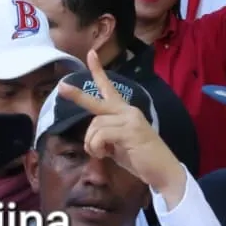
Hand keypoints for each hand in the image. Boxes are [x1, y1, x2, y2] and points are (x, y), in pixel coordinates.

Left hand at [59, 50, 186, 204]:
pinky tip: (105, 154)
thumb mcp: (120, 144)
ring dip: (91, 143)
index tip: (90, 54)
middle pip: (97, 101)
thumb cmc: (142, 159)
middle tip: (61, 87)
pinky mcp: (129, 131)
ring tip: (101, 153)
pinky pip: (100, 135)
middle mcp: (128, 111)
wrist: (164, 171)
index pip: (109, 88)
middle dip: (78, 95)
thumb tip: (92, 138)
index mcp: (126, 112)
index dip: (98, 71)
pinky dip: (97, 147)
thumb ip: (107, 135)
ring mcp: (129, 120)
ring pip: (95, 125)